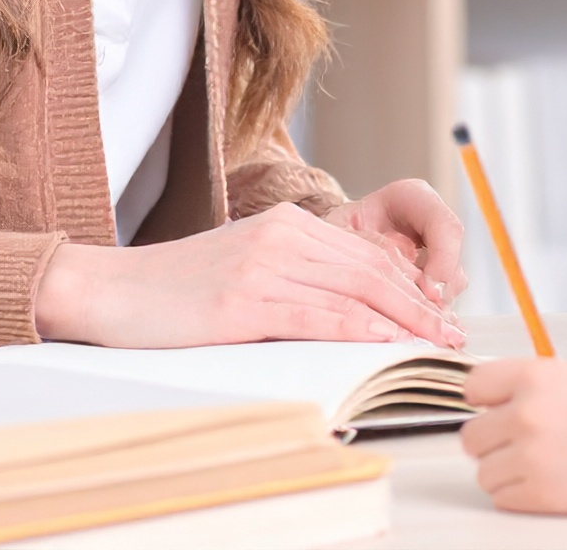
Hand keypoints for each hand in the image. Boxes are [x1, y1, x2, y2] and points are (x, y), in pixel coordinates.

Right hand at [35, 202, 466, 348]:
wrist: (113, 290)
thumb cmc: (178, 289)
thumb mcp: (247, 265)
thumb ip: (297, 274)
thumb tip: (354, 306)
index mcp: (287, 223)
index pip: (367, 255)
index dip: (412, 287)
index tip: (441, 315)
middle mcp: (283, 236)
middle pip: (371, 271)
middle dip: (420, 306)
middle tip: (453, 336)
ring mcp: (264, 267)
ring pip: (354, 293)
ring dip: (403, 322)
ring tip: (434, 345)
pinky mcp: (245, 302)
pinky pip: (318, 316)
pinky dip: (360, 331)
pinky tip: (385, 344)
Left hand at [460, 359, 566, 512]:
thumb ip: (533, 386)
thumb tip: (495, 402)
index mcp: (534, 375)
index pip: (473, 388)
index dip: (486, 401)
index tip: (497, 409)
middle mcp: (525, 413)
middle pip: (472, 435)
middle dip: (495, 440)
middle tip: (525, 442)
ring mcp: (531, 457)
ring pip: (485, 472)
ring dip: (506, 471)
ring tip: (545, 464)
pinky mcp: (542, 497)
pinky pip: (503, 499)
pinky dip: (520, 495)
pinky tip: (550, 483)